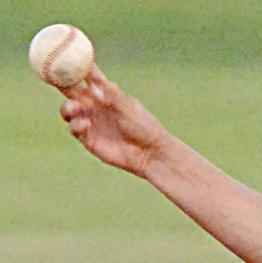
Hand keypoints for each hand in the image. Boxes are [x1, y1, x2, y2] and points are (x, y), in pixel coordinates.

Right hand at [58, 62, 168, 177]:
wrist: (149, 153)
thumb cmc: (143, 126)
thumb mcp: (128, 107)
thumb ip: (111, 97)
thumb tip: (93, 88)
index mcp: (104, 92)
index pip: (86, 73)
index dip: (75, 62)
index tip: (65, 50)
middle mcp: (93, 104)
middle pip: (69, 89)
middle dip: (59, 82)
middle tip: (53, 77)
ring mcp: (89, 120)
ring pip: (67, 109)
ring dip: (67, 107)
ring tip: (76, 108)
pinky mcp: (88, 138)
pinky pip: (73, 128)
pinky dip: (76, 125)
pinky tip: (86, 125)